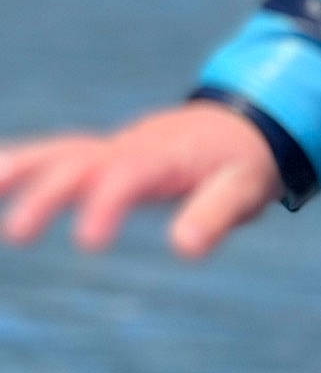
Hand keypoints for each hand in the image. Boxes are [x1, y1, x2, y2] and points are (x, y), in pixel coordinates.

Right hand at [0, 103, 282, 258]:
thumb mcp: (244, 189)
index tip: (87, 243)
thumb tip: (185, 249)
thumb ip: (216, 215)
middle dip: (46, 194)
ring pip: (53, 153)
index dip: (106, 203)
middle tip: (17, 235)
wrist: (241, 124)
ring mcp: (109, 149)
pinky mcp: (98, 158)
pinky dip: (16, 165)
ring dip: (14, 169)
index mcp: (164, 157)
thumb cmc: (243, 161)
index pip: (128, 175)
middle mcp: (129, 148)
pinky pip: (50, 157)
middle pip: (79, 163)